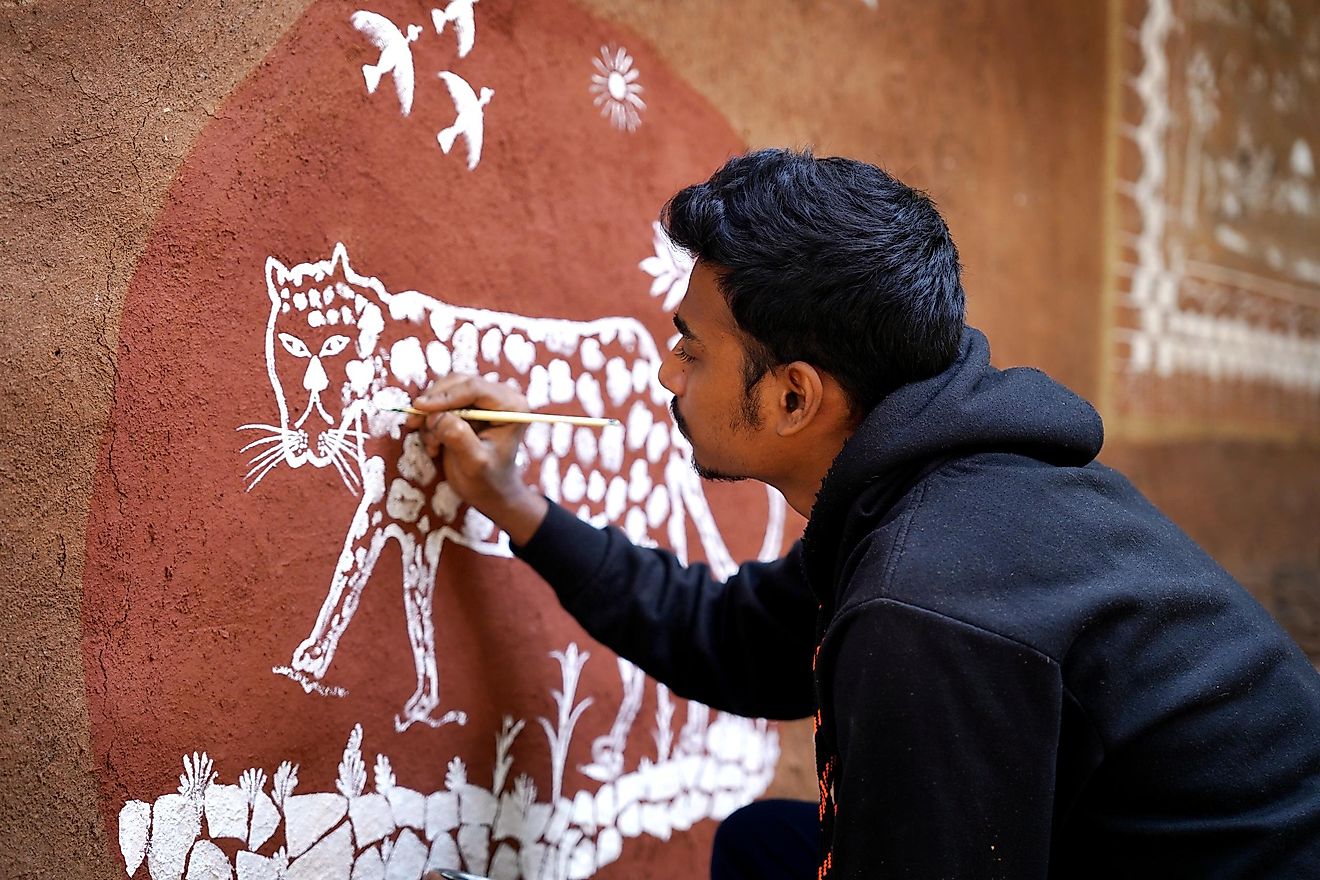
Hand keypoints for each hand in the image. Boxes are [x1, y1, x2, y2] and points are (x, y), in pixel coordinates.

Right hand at [406, 374, 548, 545]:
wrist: (489, 492)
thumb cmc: (488, 481)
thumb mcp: (475, 464)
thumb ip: (459, 438)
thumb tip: (438, 416)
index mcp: (512, 406)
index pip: (475, 388)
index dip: (445, 396)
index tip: (420, 408)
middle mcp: (500, 396)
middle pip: (458, 383)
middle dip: (434, 404)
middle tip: (415, 425)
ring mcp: (483, 399)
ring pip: (445, 390)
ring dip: (430, 416)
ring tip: (432, 445)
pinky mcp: (467, 406)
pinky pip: (440, 402)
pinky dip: (430, 421)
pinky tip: (434, 445)